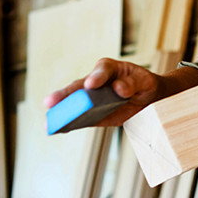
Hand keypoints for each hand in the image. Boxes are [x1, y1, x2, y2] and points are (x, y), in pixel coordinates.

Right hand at [43, 58, 160, 128]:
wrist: (148, 97)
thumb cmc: (143, 83)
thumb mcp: (144, 81)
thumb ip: (133, 83)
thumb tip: (118, 88)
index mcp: (108, 68)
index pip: (101, 71)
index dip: (95, 78)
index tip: (90, 86)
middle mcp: (95, 81)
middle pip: (78, 87)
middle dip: (65, 95)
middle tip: (51, 102)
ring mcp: (91, 98)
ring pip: (74, 104)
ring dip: (61, 112)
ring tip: (50, 122)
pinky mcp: (93, 114)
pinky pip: (80, 119)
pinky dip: (70, 124)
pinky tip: (58, 129)